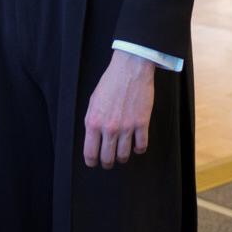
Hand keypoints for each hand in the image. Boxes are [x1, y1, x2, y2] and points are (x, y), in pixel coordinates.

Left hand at [83, 49, 154, 168]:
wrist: (130, 69)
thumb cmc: (110, 83)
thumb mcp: (93, 102)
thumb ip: (92, 121)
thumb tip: (93, 139)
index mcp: (93, 122)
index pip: (90, 152)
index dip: (92, 162)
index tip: (94, 163)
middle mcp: (108, 128)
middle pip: (107, 158)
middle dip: (107, 163)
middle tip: (109, 161)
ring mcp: (126, 127)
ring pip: (124, 155)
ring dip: (123, 157)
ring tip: (122, 154)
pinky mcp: (142, 123)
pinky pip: (141, 146)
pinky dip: (139, 149)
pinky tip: (137, 146)